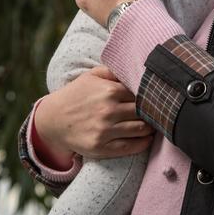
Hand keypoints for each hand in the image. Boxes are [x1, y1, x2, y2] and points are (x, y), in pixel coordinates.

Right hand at [33, 66, 153, 159]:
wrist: (52, 120)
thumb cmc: (75, 95)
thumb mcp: (91, 76)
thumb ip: (113, 70)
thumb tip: (136, 67)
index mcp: (109, 91)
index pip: (141, 92)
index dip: (150, 95)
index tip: (157, 96)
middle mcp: (108, 111)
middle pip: (144, 111)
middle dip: (154, 111)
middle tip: (161, 111)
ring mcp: (105, 131)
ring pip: (141, 129)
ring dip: (152, 127)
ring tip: (156, 125)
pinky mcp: (102, 147)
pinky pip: (131, 147)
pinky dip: (143, 143)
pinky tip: (147, 138)